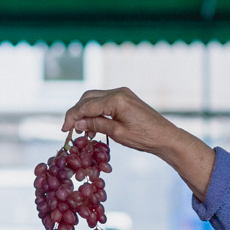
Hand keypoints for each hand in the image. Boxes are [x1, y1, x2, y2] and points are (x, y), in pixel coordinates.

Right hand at [61, 87, 216, 200]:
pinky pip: (104, 102)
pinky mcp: (125, 98)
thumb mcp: (117, 133)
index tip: (64, 129)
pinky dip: (95, 112)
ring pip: (94, 98)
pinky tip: (93, 126)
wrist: (165, 137)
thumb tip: (77, 123)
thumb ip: (96, 124)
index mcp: (116, 99)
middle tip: (70, 129)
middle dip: (76, 112)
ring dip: (85, 112)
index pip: (86, 105)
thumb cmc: (144, 138)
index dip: (72, 117)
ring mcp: (122, 93)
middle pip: (87, 98)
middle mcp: (118, 92)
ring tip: (82, 131)